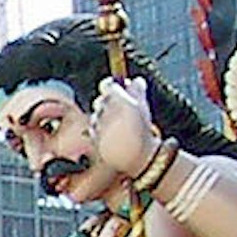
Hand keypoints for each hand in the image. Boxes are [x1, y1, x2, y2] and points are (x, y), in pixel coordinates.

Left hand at [89, 75, 162, 189]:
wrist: (135, 156)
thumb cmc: (142, 130)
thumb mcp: (144, 106)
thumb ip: (138, 90)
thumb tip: (136, 80)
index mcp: (116, 99)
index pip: (107, 84)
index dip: (112, 86)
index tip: (118, 89)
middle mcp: (103, 109)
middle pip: (101, 99)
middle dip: (109, 103)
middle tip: (121, 109)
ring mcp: (96, 122)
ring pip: (97, 113)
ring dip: (105, 116)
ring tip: (119, 125)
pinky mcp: (93, 135)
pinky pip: (94, 127)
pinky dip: (101, 128)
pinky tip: (113, 134)